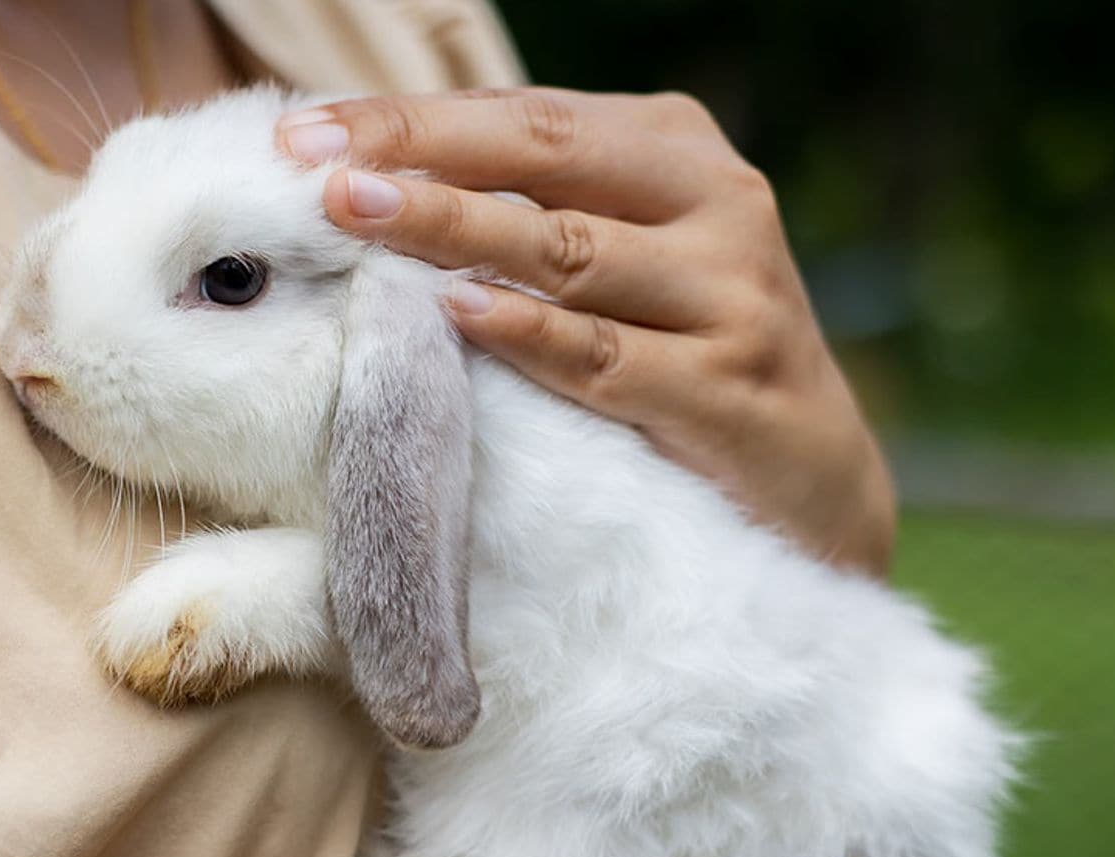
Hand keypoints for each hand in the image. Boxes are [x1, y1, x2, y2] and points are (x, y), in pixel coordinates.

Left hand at [278, 90, 895, 573]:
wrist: (811, 481)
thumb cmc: (684, 351)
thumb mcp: (622, 260)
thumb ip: (529, 214)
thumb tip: (369, 189)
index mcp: (676, 151)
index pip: (524, 117)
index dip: (411, 120)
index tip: (303, 135)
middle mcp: (717, 203)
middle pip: (546, 157)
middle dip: (420, 154)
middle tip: (317, 169)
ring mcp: (733, 295)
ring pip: (568, 251)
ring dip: (454, 230)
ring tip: (358, 217)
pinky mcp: (730, 389)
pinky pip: (605, 358)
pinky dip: (528, 334)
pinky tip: (455, 315)